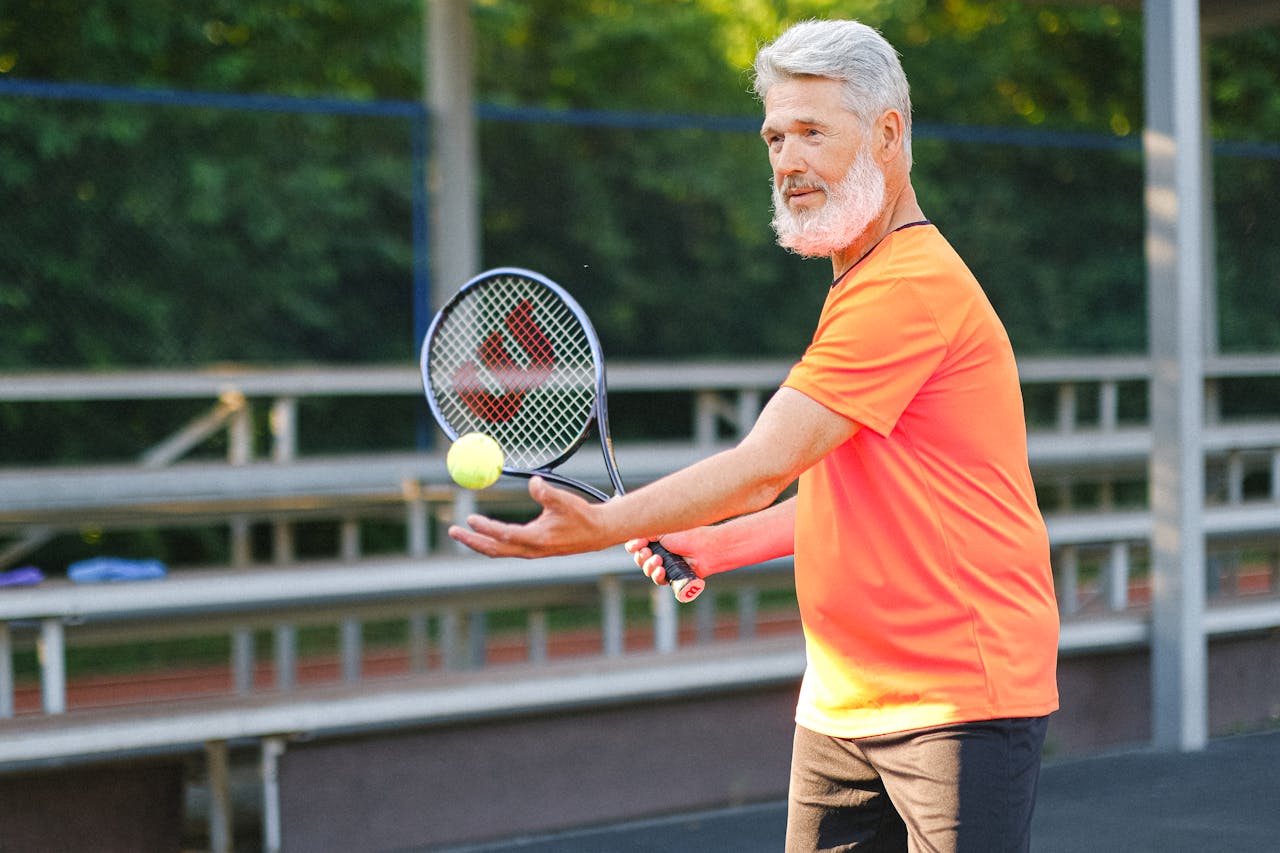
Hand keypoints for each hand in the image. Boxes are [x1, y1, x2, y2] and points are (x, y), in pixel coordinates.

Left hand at [448, 476, 604, 557]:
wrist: (596, 533)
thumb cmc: (581, 515)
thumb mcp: (565, 501)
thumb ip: (547, 492)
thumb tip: (532, 481)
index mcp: (538, 539)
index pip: (505, 535)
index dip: (487, 528)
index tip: (471, 518)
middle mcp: (531, 549)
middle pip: (494, 550)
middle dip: (471, 541)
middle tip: (452, 530)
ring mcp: (530, 552)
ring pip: (497, 551)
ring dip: (478, 542)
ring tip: (461, 532)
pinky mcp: (531, 550)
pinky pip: (504, 548)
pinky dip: (490, 542)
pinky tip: (483, 533)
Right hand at [625, 530, 707, 586]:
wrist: (704, 548)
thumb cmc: (687, 536)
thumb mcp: (663, 531)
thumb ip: (646, 534)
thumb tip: (633, 541)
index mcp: (656, 541)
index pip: (637, 546)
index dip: (634, 547)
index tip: (637, 544)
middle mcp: (660, 553)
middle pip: (640, 560)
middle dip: (641, 557)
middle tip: (648, 552)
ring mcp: (667, 566)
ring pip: (648, 571)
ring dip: (649, 566)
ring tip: (659, 560)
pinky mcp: (673, 577)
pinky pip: (659, 581)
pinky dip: (657, 576)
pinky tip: (662, 570)